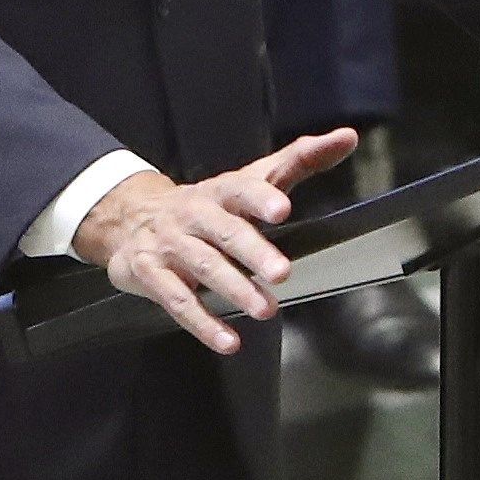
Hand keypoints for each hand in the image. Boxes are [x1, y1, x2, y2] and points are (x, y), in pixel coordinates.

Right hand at [74, 127, 358, 355]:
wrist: (132, 217)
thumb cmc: (209, 203)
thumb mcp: (251, 178)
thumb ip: (300, 159)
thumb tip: (347, 138)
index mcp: (222, 190)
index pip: (242, 189)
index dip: (261, 197)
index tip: (283, 208)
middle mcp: (195, 214)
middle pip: (225, 231)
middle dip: (254, 252)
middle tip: (282, 273)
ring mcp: (170, 244)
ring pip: (204, 266)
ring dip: (235, 290)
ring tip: (265, 310)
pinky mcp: (150, 274)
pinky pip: (177, 301)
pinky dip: (203, 324)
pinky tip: (228, 341)